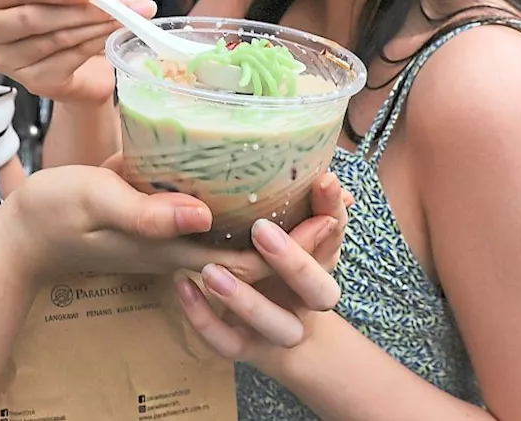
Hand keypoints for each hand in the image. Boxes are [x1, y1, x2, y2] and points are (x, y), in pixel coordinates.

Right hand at [0, 0, 153, 103]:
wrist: (80, 65)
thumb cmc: (65, 16)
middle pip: (34, 17)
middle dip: (81, 10)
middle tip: (119, 4)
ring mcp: (9, 60)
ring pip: (56, 39)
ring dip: (96, 26)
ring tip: (126, 17)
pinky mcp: (33, 82)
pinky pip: (69, 59)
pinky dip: (96, 44)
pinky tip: (114, 35)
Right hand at [0, 165, 346, 285]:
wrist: (22, 232)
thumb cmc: (55, 215)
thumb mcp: (97, 201)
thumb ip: (146, 210)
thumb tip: (201, 213)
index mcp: (176, 250)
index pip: (255, 263)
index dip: (298, 244)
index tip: (332, 208)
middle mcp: (185, 250)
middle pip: (259, 255)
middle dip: (303, 231)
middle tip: (337, 189)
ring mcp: (175, 238)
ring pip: (241, 237)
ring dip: (280, 216)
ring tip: (314, 177)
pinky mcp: (164, 222)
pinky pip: (216, 219)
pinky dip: (245, 201)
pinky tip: (258, 167)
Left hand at [175, 173, 349, 360]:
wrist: (271, 335)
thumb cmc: (275, 267)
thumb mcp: (283, 232)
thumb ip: (296, 205)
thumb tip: (320, 173)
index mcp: (321, 265)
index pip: (336, 237)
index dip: (333, 212)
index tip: (322, 180)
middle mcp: (307, 302)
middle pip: (321, 292)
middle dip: (296, 263)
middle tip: (261, 230)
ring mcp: (280, 329)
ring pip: (277, 326)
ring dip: (246, 301)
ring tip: (209, 269)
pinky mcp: (248, 349)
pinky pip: (230, 344)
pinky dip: (207, 320)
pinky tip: (183, 287)